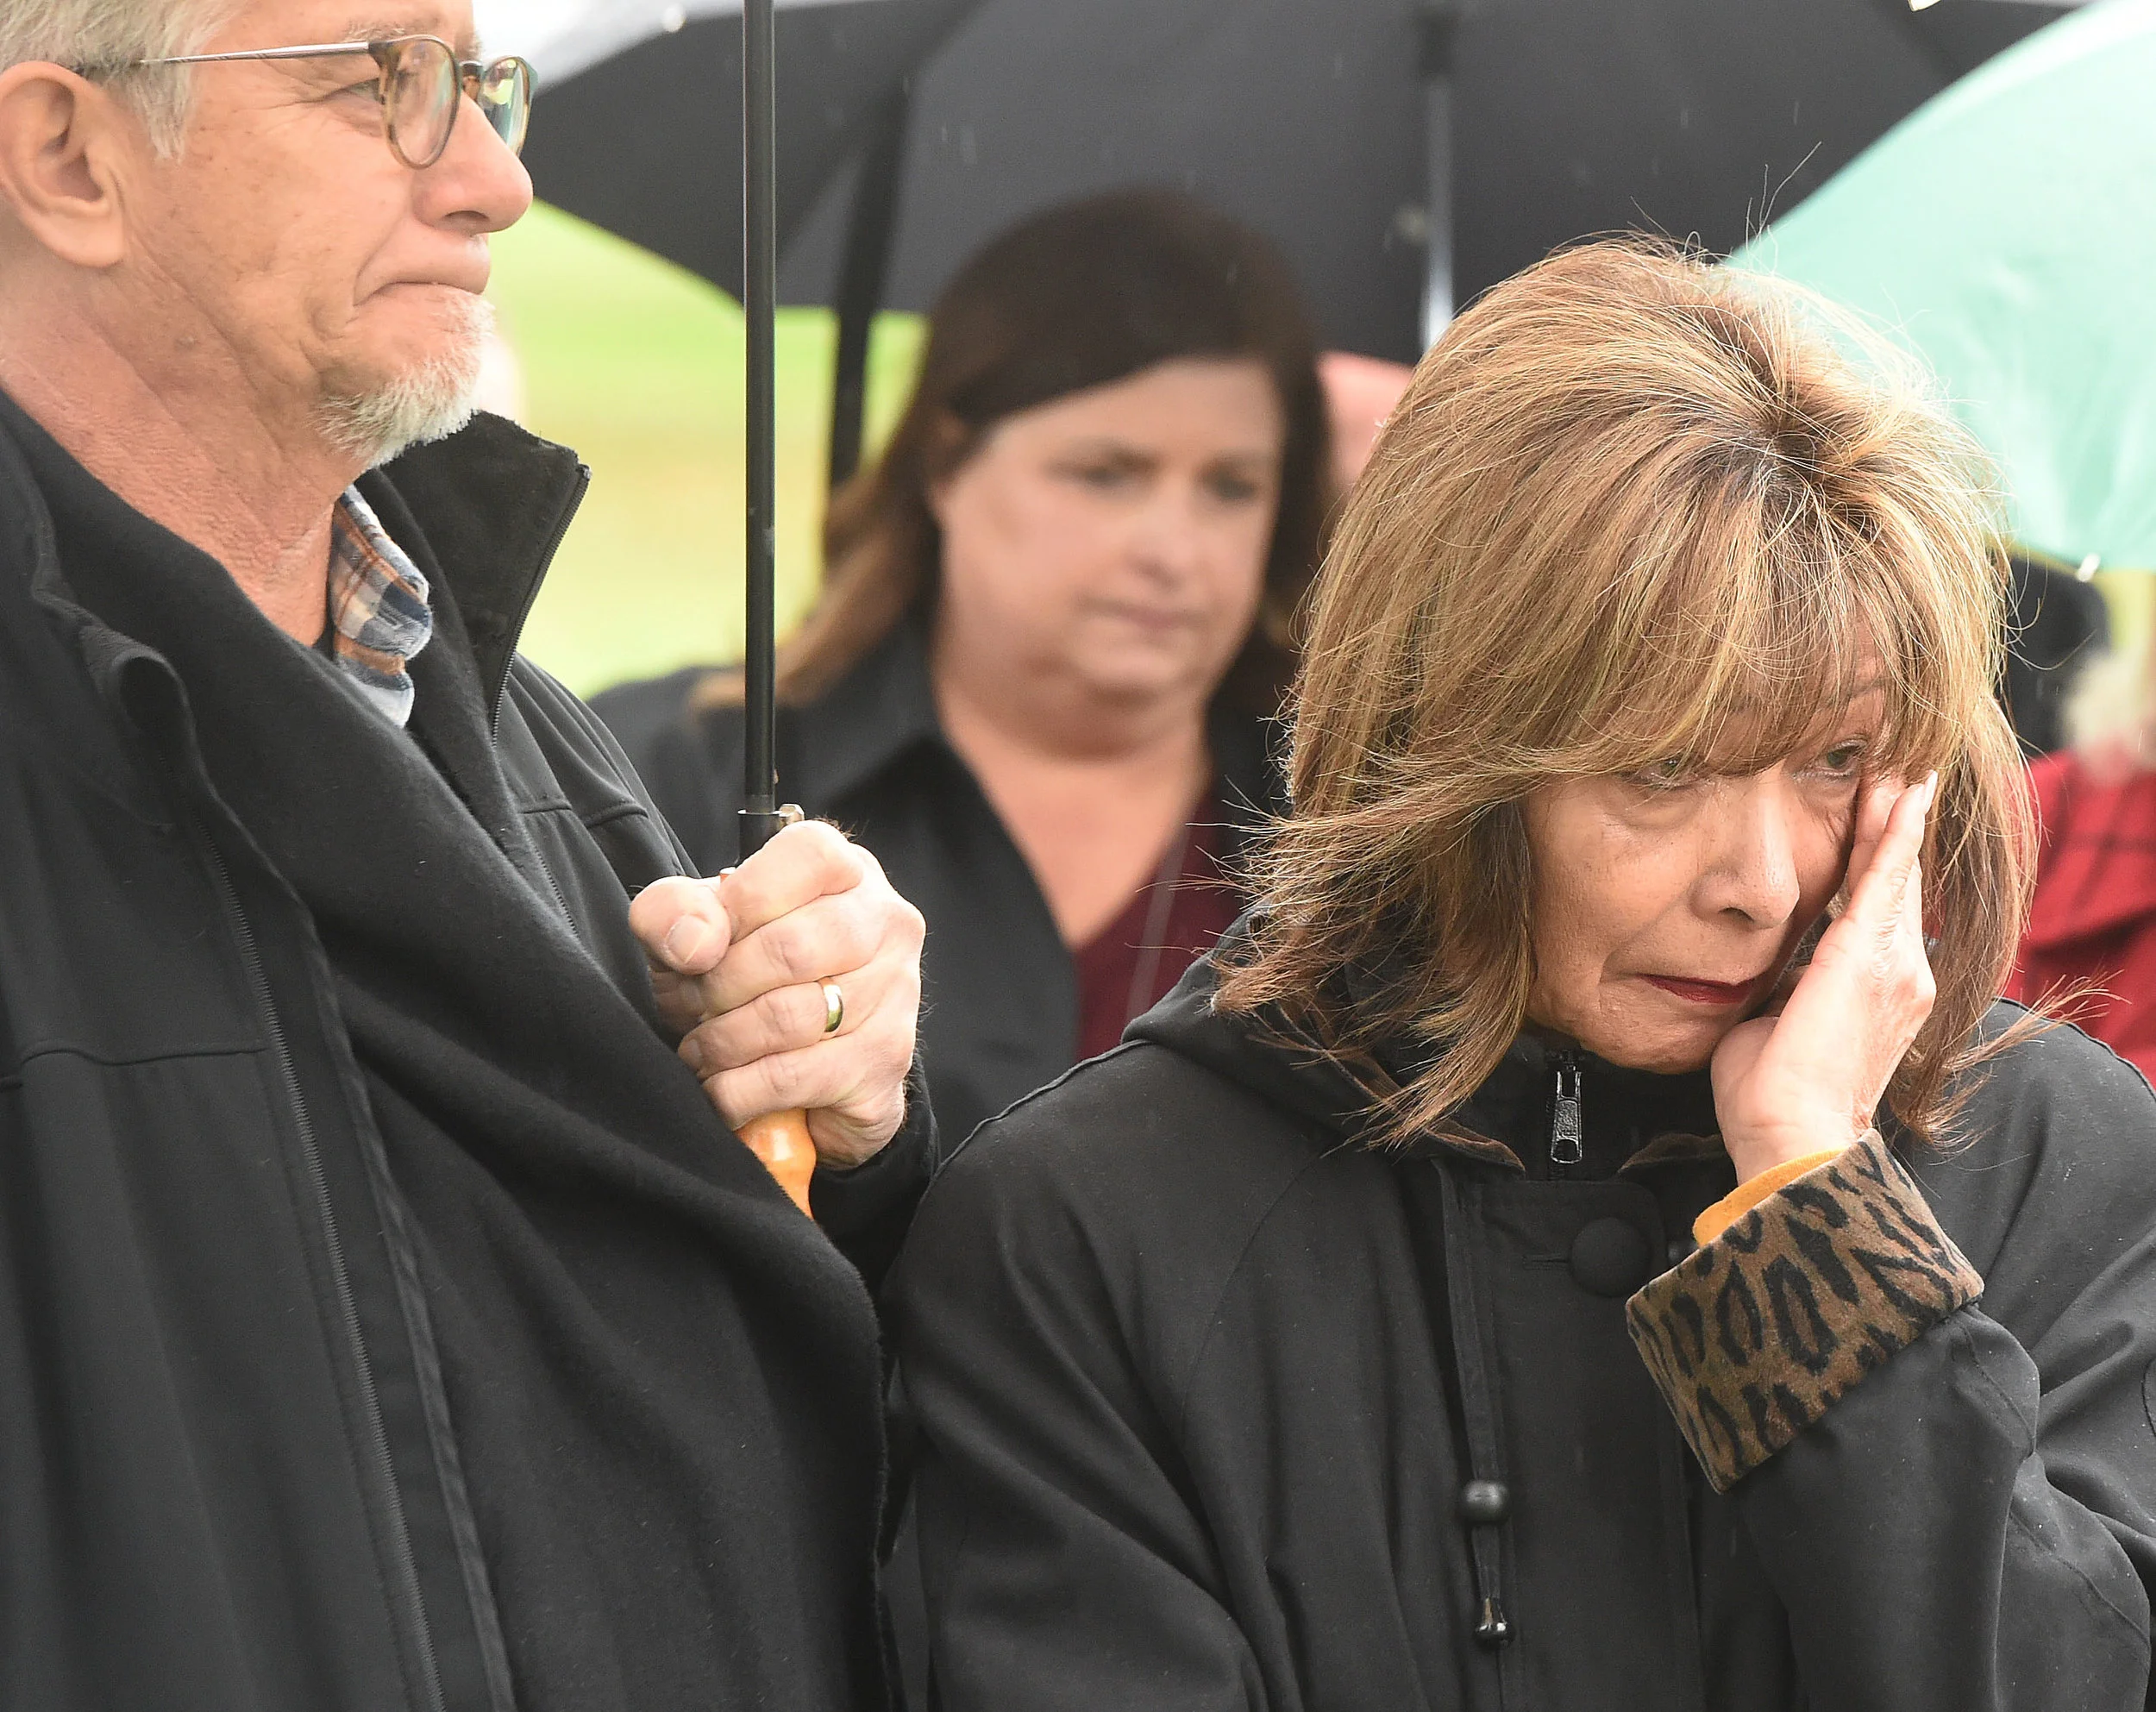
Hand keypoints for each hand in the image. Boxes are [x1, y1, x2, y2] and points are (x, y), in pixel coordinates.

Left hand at [630, 822, 925, 1169]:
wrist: (802, 1066)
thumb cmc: (746, 976)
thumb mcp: (694, 929)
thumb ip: (672, 912)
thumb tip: (694, 944)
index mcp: (847, 870)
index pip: (806, 857)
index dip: (738, 906)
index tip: (702, 946)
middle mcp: (887, 921)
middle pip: (790, 948)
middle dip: (717, 987)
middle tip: (689, 1007)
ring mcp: (897, 992)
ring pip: (790, 1017)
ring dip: (722, 1042)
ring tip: (701, 1049)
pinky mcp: (884, 1061)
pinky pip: (793, 1077)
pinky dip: (737, 1090)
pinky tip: (722, 1087)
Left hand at [1710, 773, 1937, 1181]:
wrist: (1791, 1133)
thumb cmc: (1772, 1093)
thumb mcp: (1777, 1020)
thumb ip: (1782, 983)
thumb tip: (1764, 964)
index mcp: (1880, 989)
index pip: (1879, 910)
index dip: (1879, 861)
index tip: (1876, 819)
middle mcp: (1900, 972)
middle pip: (1897, 881)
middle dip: (1893, 825)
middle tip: (1895, 769)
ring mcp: (1893, 965)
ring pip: (1896, 872)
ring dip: (1894, 817)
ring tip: (1898, 766)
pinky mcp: (1867, 957)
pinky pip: (1886, 879)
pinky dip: (1895, 832)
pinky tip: (1901, 792)